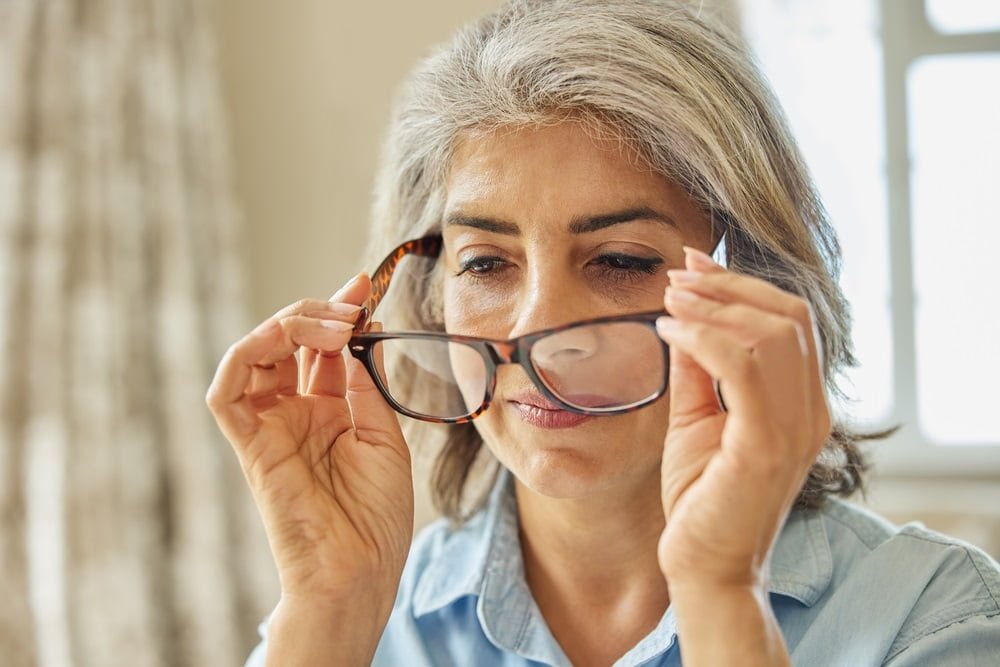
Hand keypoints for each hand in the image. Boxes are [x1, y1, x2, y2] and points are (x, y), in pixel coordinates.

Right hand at [206, 274, 412, 607]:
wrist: (360, 566)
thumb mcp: (383, 436)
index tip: (361, 288)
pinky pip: (226, 391)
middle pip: (288, 343)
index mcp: (329, 412)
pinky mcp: (248, 443)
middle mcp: (295, 413)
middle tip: (351, 306)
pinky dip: (246, 354)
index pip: (322, 349)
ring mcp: (269, 425)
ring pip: (254, 354)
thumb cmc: (377, 514)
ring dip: (287, 325)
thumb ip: (362, 386)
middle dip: (317, 312)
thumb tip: (356, 336)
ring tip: (332, 324)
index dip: (337, 314)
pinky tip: (283, 338)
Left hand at [654, 246, 830, 592]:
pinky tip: (669, 333)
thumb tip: (684, 315)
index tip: (693, 266)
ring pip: (772, 333)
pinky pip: (744, 367)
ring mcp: (795, 428)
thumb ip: (698, 369)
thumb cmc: (701, 496)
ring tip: (670, 299)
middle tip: (677, 274)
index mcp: (801, 403)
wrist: (704, 565)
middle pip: (787, 316)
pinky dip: (704, 337)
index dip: (742, 284)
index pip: (790, 321)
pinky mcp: (767, 445)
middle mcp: (810, 411)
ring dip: (715, 306)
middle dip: (728, 285)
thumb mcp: (697, 417)